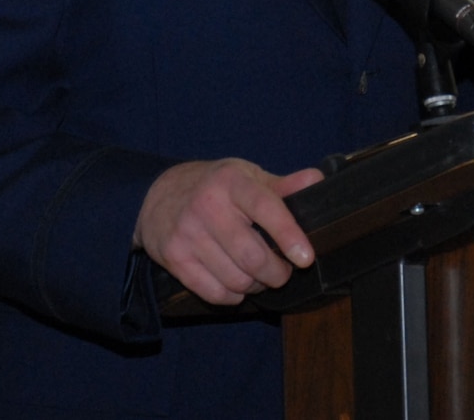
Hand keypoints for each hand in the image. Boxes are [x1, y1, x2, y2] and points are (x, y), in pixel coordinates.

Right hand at [135, 159, 322, 304]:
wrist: (156, 196)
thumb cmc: (213, 187)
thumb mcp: (246, 177)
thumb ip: (281, 185)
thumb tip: (317, 180)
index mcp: (231, 182)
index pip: (266, 208)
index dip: (288, 235)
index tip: (306, 258)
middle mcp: (207, 206)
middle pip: (252, 257)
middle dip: (276, 273)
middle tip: (282, 271)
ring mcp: (188, 234)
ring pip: (236, 280)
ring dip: (255, 286)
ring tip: (258, 275)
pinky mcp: (174, 258)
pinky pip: (214, 293)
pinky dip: (232, 296)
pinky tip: (235, 284)